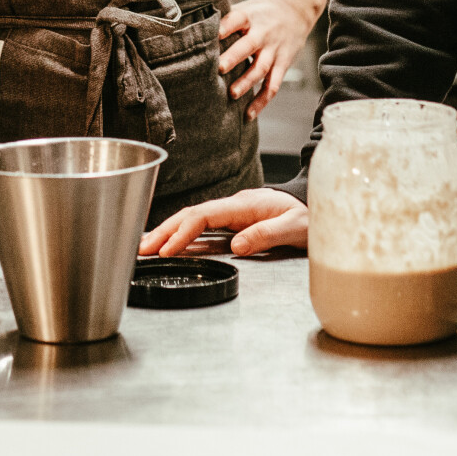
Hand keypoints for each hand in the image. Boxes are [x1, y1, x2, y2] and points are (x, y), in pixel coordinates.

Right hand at [140, 187, 307, 256]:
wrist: (314, 208)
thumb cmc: (307, 217)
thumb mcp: (294, 227)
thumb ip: (266, 234)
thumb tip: (237, 245)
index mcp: (243, 205)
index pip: (203, 216)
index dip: (183, 232)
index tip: (167, 250)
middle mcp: (232, 206)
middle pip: (190, 214)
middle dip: (164, 230)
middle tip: (142, 249)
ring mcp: (231, 213)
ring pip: (192, 219)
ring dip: (168, 232)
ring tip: (145, 246)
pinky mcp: (232, 221)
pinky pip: (201, 226)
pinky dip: (182, 234)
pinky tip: (170, 244)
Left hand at [218, 0, 315, 117]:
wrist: (297, 9)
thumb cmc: (261, 12)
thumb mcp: (247, 8)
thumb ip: (225, 18)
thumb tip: (192, 26)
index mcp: (250, 16)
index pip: (238, 19)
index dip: (226, 26)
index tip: (214, 35)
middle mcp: (263, 33)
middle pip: (249, 46)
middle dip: (234, 58)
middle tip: (218, 68)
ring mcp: (274, 50)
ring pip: (261, 68)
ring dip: (246, 82)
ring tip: (232, 94)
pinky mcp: (283, 64)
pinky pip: (273, 85)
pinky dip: (261, 101)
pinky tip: (248, 114)